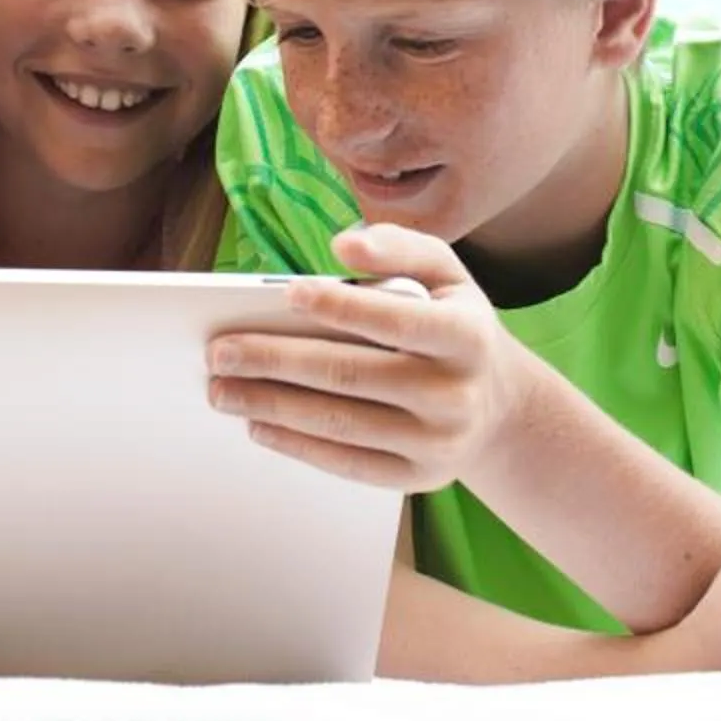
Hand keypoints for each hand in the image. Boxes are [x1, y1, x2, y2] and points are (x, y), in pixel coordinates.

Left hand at [205, 223, 527, 491]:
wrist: (500, 408)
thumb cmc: (456, 326)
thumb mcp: (447, 274)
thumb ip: (399, 246)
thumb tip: (345, 241)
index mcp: (467, 336)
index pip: (397, 320)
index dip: (342, 305)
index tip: (287, 291)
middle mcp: (455, 394)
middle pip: (351, 375)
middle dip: (276, 361)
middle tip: (220, 351)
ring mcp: (437, 443)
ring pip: (340, 423)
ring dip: (271, 405)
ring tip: (223, 388)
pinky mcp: (416, 479)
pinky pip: (346, 464)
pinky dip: (295, 443)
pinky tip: (258, 422)